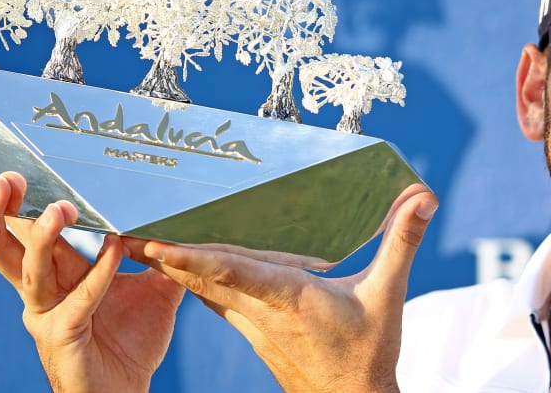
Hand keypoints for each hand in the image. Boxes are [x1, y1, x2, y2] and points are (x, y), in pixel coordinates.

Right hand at [0, 172, 185, 392]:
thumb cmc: (131, 342)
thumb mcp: (155, 289)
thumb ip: (164, 254)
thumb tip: (187, 221)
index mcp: (57, 274)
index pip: (28, 231)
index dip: (20, 203)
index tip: (21, 167)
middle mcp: (43, 292)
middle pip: (6, 248)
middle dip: (1, 213)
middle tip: (7, 179)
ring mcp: (47, 315)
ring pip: (31, 272)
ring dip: (43, 238)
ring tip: (57, 210)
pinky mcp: (63, 336)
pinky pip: (79, 300)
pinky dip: (97, 273)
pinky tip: (114, 247)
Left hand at [133, 184, 438, 392]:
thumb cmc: (369, 353)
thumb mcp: (389, 296)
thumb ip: (403, 242)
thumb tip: (423, 197)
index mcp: (290, 298)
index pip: (234, 273)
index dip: (194, 259)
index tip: (158, 246)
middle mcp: (261, 309)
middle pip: (203, 276)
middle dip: (165, 253)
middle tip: (127, 227)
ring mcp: (251, 322)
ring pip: (201, 288)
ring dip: (171, 264)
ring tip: (140, 238)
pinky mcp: (251, 327)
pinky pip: (211, 299)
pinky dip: (189, 278)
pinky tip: (175, 263)